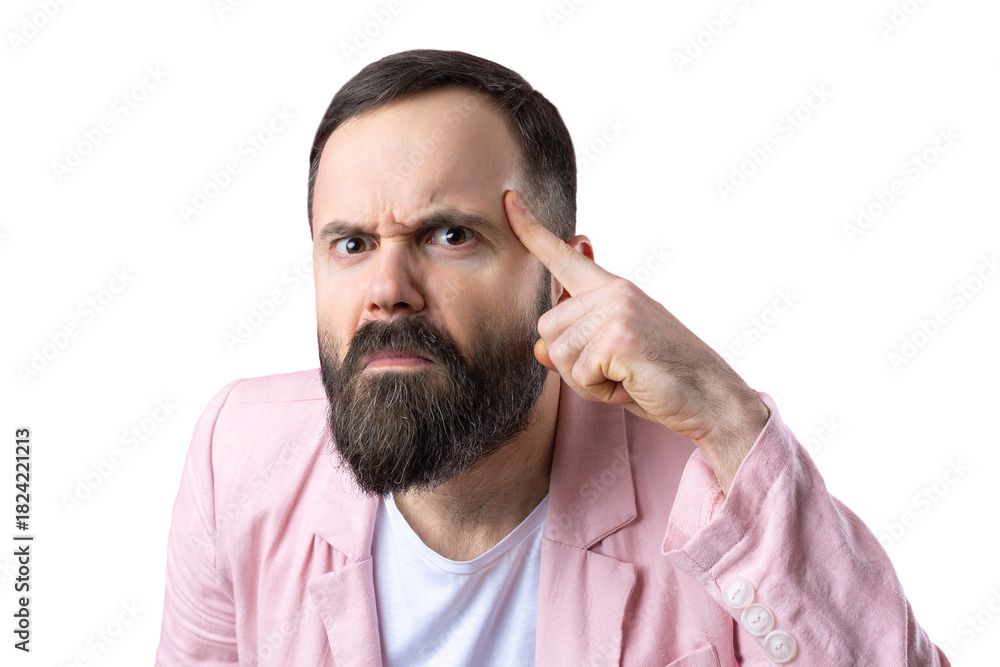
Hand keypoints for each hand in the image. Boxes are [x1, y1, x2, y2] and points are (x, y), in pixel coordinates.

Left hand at [503, 190, 768, 492]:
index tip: (507, 200)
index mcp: (612, 288)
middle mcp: (613, 291)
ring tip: (624, 377)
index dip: (530, 230)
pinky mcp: (619, 337)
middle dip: (571, 363)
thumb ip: (573, 344)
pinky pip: (578, 374)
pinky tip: (630, 384)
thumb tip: (539, 348)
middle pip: (546, 329)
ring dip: (585, 380)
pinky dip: (599, 391)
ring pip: (557, 354)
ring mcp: (617, 310)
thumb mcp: (610, 356)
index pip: (563, 256)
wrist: (712, 397)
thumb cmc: (662, 379)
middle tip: (614, 371)